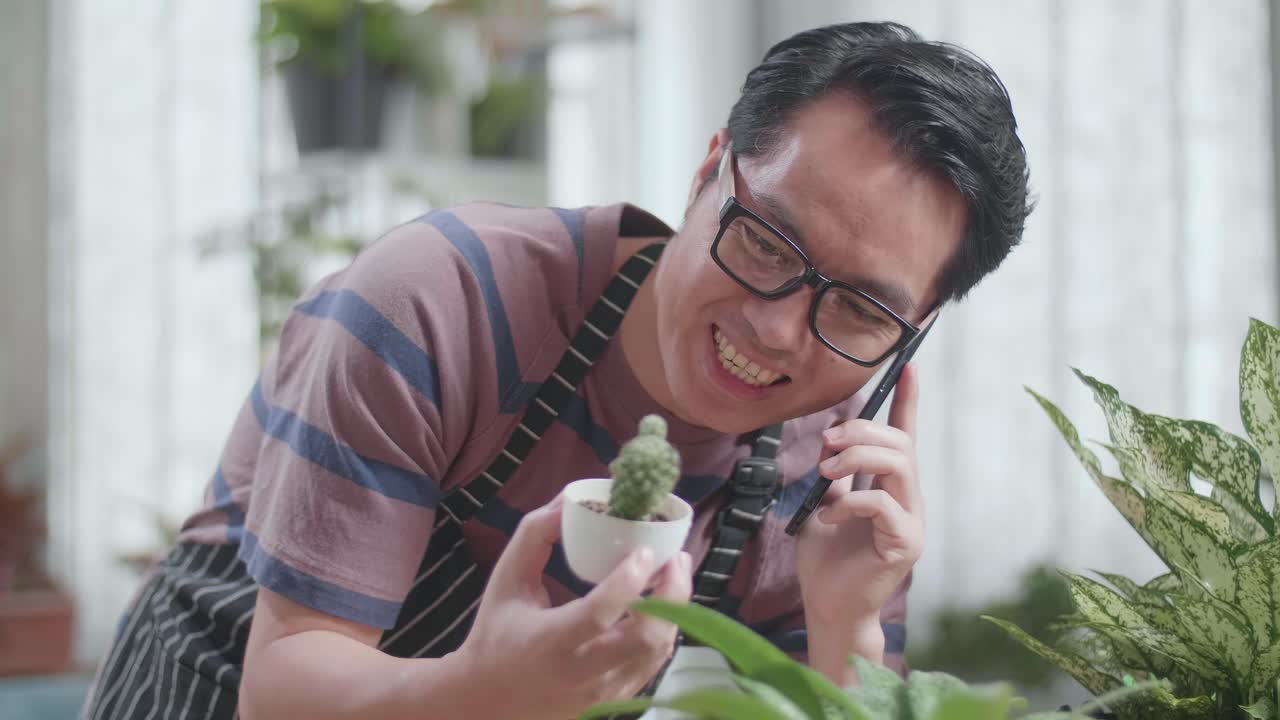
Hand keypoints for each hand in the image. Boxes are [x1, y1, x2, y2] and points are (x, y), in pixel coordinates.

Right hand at [455, 494, 692, 719]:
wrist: (489, 700)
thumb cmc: (496, 632)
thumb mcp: (506, 579)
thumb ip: (534, 536)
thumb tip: (568, 499)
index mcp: (549, 642)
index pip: (598, 614)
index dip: (627, 582)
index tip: (644, 550)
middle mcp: (581, 673)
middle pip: (644, 638)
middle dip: (672, 594)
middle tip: (675, 558)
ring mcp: (603, 692)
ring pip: (657, 652)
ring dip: (675, 609)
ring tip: (675, 574)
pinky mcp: (615, 701)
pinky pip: (653, 664)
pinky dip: (664, 629)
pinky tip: (662, 603)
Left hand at [795, 363, 924, 632]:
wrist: (828, 606)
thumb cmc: (826, 561)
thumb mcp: (823, 505)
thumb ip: (834, 476)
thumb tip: (830, 444)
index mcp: (890, 486)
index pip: (904, 435)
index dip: (908, 400)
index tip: (910, 366)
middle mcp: (908, 499)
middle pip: (900, 442)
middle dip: (859, 432)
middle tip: (824, 445)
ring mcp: (911, 521)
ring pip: (899, 464)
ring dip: (856, 458)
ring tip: (825, 475)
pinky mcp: (904, 544)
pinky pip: (882, 504)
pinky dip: (848, 503)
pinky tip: (827, 518)